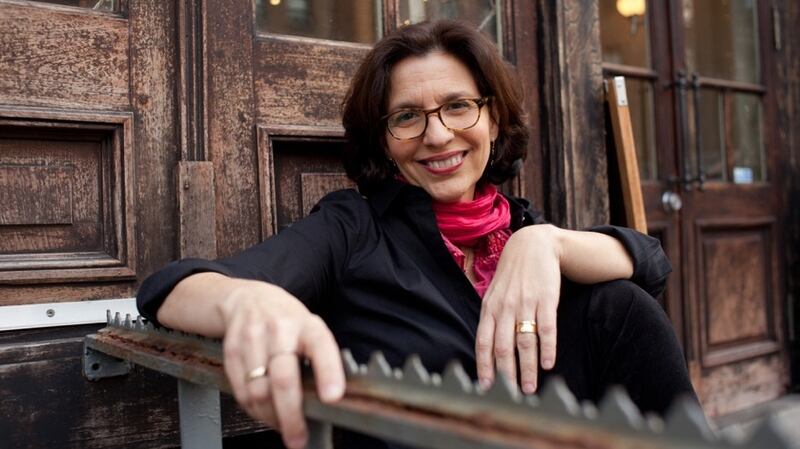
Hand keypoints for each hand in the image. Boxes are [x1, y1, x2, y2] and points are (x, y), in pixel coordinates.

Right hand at [217, 280, 344, 448]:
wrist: (246, 299)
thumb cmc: (286, 320)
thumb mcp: (310, 328)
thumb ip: (319, 358)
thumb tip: (329, 399)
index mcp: (307, 325)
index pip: (320, 348)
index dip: (328, 373)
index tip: (332, 397)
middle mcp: (279, 330)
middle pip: (283, 379)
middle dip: (291, 415)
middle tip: (298, 437)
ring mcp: (252, 340)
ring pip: (259, 391)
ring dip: (270, 417)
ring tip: (282, 426)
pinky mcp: (231, 351)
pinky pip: (241, 391)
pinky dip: (253, 409)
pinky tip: (263, 413)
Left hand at [475, 224, 561, 394]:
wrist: (533, 245)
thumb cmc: (512, 275)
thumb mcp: (494, 293)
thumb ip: (490, 318)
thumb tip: (485, 350)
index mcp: (489, 308)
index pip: (482, 342)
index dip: (484, 366)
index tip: (487, 387)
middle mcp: (505, 307)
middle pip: (503, 347)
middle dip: (506, 375)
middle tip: (511, 396)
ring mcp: (525, 303)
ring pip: (525, 342)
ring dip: (527, 368)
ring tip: (529, 388)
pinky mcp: (546, 299)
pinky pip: (546, 328)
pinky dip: (547, 348)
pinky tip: (548, 364)